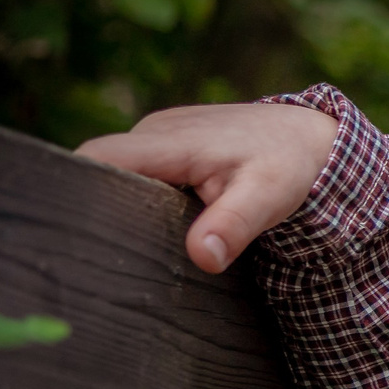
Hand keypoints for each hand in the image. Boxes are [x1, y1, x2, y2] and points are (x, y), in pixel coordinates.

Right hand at [78, 103, 339, 273]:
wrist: (310, 137)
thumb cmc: (290, 165)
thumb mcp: (268, 197)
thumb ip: (233, 225)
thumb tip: (202, 257)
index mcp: (170, 140)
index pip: (98, 157)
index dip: (78, 188)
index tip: (78, 230)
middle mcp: (155, 131)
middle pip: (102, 168)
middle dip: (99, 204)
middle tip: (108, 251)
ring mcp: (160, 134)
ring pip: (122, 171)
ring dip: (125, 201)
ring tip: (133, 242)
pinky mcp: (169, 143)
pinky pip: (141, 168)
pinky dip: (143, 194)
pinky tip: (156, 223)